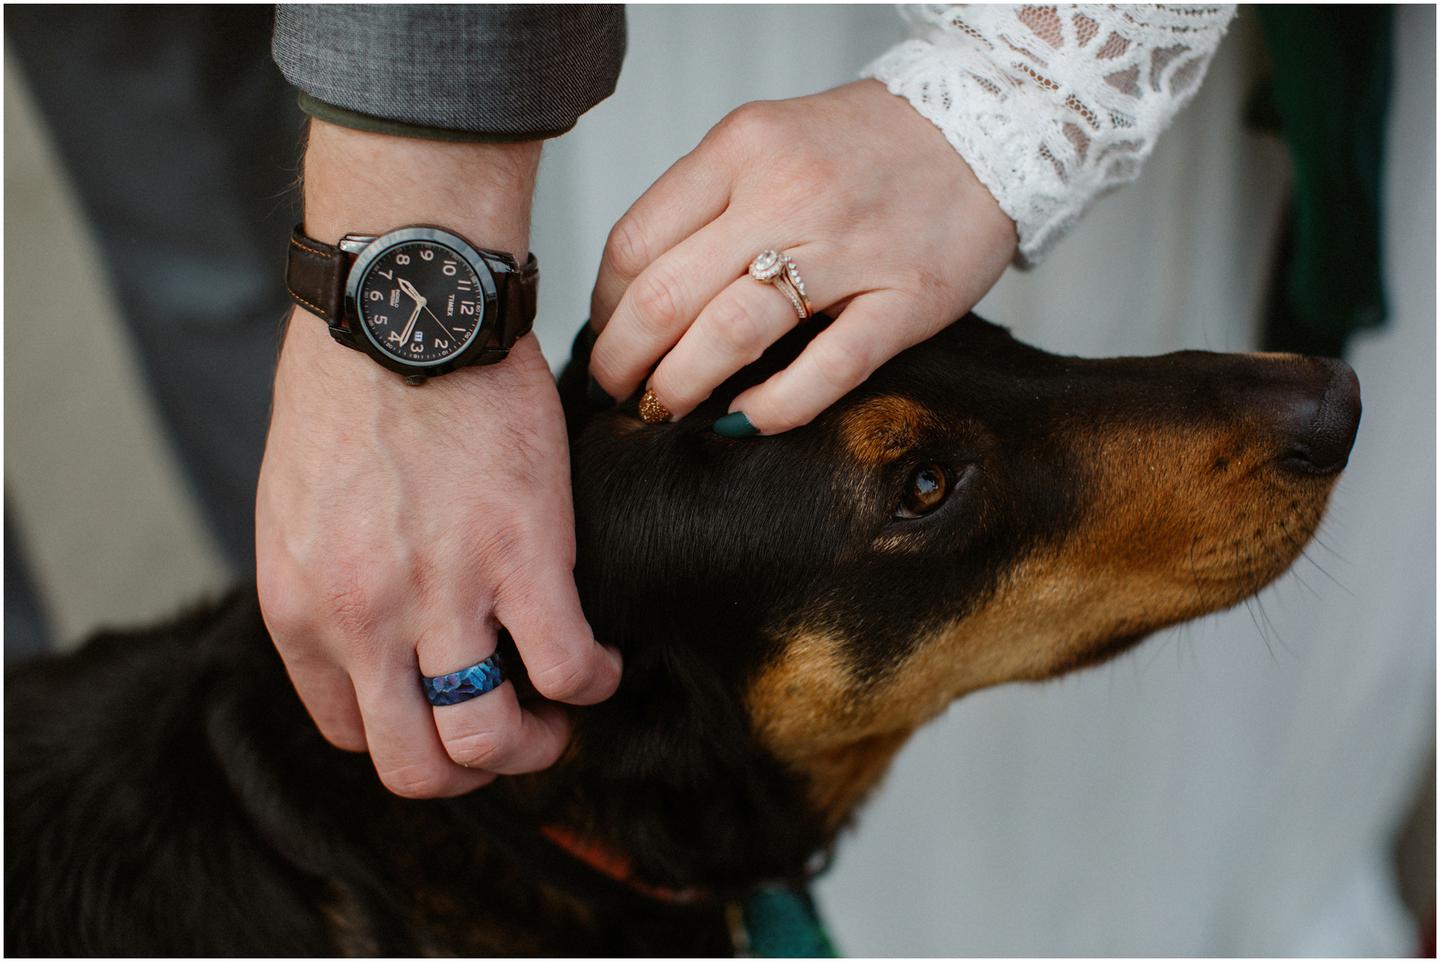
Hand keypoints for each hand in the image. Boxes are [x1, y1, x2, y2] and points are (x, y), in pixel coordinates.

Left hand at [256, 121, 620, 797]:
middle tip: (509, 729)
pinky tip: (600, 658)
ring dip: (533, 744)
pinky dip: (593, 682)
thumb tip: (383, 636)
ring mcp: (442, 594)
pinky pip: (569, 670)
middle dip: (471, 767)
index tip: (448, 709)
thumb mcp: (300, 510)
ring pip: (488, 741)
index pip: (350, 733)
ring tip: (558, 707)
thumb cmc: (353, 389)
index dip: (411, 736)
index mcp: (300, 609)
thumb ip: (328, 588)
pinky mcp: (523, 556)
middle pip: (416, 766)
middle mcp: (362, 619)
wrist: (401, 307)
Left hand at [588, 79, 1016, 433]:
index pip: (635, 242)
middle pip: (667, 295)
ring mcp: (848, 249)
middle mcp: (786, 194)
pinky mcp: (904, 299)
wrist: (990, 127)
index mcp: (742, 148)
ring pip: (732, 333)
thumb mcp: (770, 140)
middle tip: (616, 392)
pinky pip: (828, 368)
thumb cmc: (869, 145)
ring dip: (680, 386)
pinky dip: (775, 406)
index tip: (606, 335)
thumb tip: (637, 287)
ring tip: (663, 409)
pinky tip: (746, 418)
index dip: (604, 306)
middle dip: (623, 359)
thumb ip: (707, 200)